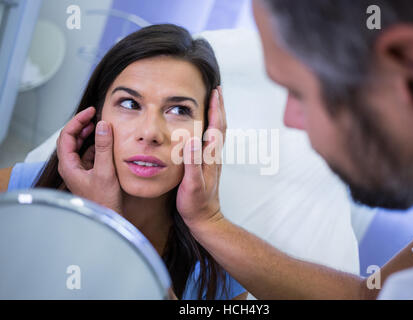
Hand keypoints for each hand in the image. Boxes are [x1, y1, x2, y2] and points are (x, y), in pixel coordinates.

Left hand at [56, 107, 122, 213]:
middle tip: (94, 115)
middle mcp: (70, 167)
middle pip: (71, 139)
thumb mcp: (105, 171)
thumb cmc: (103, 200)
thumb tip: (103, 125)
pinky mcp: (87, 174)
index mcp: (68, 165)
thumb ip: (103, 147)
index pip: (67, 135)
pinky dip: (95, 145)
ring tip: (99, 126)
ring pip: (79, 146)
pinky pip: (88, 154)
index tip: (90, 112)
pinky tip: (105, 143)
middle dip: (82, 125)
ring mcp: (78, 171)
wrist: (107, 218)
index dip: (78, 120)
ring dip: (88, 134)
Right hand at [176, 87, 226, 227]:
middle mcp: (214, 156)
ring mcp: (212, 160)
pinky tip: (206, 126)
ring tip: (213, 102)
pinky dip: (211, 126)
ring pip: (217, 132)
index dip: (215, 109)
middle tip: (217, 89)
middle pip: (220, 126)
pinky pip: (212, 139)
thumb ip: (192, 164)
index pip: (215, 127)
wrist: (205, 219)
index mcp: (210, 157)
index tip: (215, 91)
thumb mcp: (191, 185)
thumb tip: (192, 141)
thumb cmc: (196, 204)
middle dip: (219, 106)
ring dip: (217, 115)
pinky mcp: (208, 164)